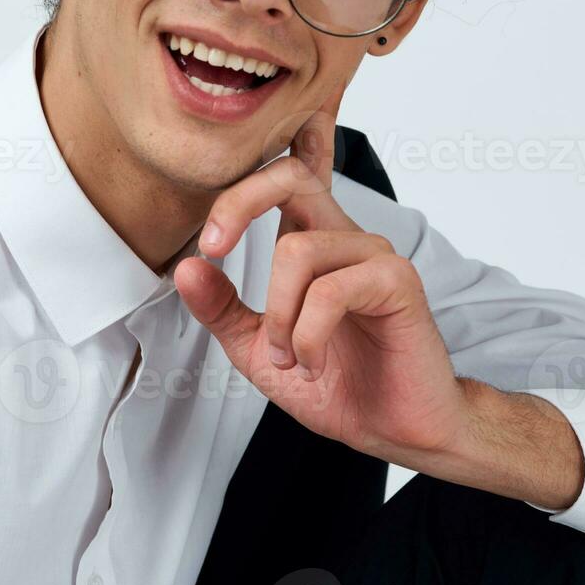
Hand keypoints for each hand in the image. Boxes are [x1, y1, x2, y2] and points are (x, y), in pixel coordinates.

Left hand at [172, 87, 584, 507]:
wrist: (400, 428)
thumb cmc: (341, 383)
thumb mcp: (260, 351)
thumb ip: (222, 310)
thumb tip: (185, 267)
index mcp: (311, 242)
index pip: (291, 173)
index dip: (259, 156)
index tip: (211, 227)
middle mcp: (342, 236)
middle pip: (288, 175)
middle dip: (238, 203)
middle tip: (213, 249)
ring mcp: (373, 254)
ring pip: (295, 250)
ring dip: (279, 317)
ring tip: (290, 357)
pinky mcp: (397, 280)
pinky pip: (330, 290)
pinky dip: (308, 334)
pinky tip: (314, 360)